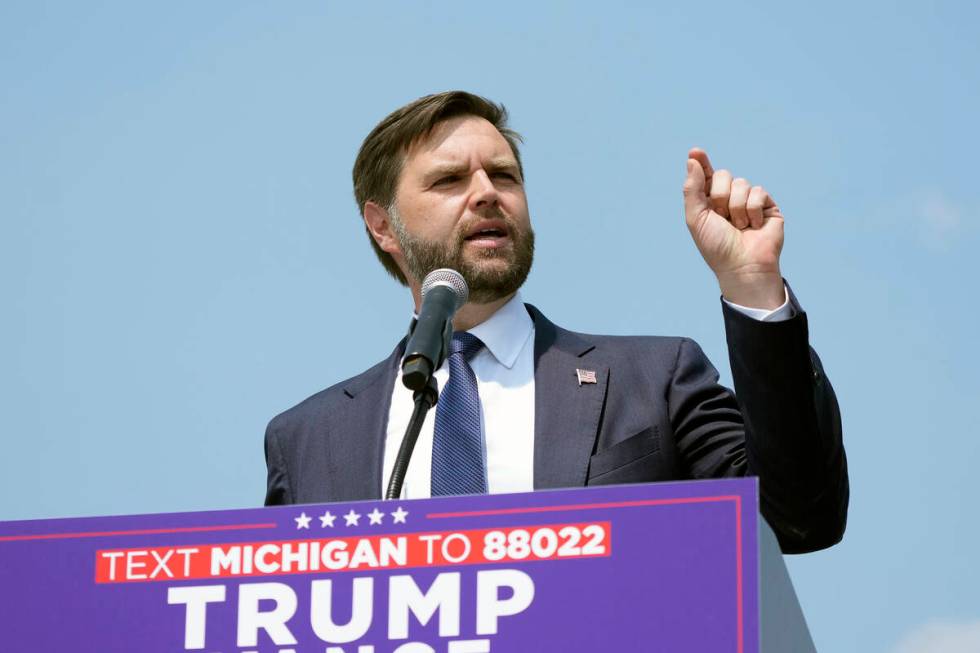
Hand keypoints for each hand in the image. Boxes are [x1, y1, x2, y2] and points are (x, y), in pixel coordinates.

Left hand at [683, 148, 785, 309]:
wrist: (742, 265)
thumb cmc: (716, 246)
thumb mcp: (696, 217)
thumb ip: (693, 189)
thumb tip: (692, 160)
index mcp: (709, 201)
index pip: (706, 175)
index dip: (702, 162)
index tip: (695, 151)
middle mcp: (729, 198)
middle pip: (724, 175)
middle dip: (720, 196)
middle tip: (722, 218)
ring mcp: (749, 200)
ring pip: (741, 183)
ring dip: (736, 208)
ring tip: (739, 226)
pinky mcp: (767, 205)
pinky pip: (757, 192)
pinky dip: (752, 210)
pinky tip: (753, 226)